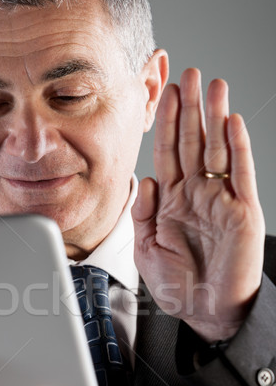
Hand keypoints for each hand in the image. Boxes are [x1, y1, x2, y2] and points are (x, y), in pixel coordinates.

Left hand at [132, 68, 264, 341]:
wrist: (204, 311)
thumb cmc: (176, 284)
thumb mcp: (146, 249)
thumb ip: (142, 214)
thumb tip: (146, 178)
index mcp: (171, 201)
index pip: (167, 153)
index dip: (165, 124)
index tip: (162, 95)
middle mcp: (196, 194)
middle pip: (192, 142)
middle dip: (190, 109)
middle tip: (189, 74)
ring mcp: (220, 200)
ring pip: (218, 150)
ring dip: (215, 118)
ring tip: (214, 86)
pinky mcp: (242, 212)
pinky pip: (241, 175)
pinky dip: (238, 149)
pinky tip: (231, 124)